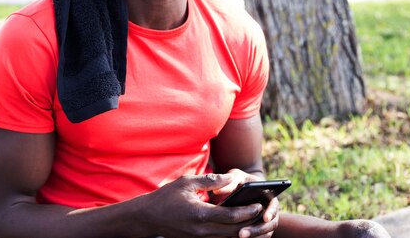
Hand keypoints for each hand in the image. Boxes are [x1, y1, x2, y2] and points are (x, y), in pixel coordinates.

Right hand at [139, 173, 274, 237]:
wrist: (147, 217)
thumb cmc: (166, 197)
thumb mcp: (187, 182)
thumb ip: (211, 180)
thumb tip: (231, 178)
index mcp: (200, 214)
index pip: (231, 216)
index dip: (248, 211)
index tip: (258, 204)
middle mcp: (201, 230)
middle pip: (233, 230)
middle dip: (249, 222)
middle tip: (261, 212)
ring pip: (227, 237)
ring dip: (241, 229)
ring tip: (253, 219)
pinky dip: (229, 233)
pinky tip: (235, 225)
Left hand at [210, 169, 278, 237]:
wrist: (242, 189)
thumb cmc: (240, 181)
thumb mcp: (236, 177)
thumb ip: (230, 181)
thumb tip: (217, 191)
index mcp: (270, 197)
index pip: (274, 206)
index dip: (271, 212)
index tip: (265, 217)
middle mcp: (271, 212)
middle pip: (269, 225)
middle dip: (256, 230)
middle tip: (242, 234)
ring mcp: (266, 223)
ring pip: (264, 234)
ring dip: (253, 236)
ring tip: (238, 237)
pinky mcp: (259, 230)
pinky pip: (257, 237)